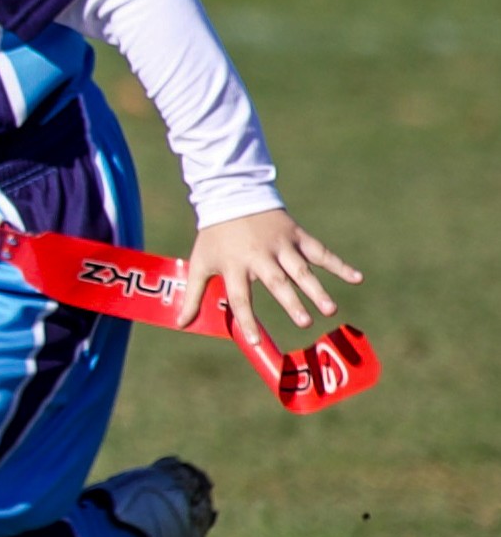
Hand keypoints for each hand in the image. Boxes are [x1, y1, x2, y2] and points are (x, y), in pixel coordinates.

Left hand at [186, 208, 361, 338]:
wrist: (233, 196)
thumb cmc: (215, 237)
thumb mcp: (199, 263)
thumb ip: (193, 295)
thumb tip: (181, 324)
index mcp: (234, 266)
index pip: (240, 297)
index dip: (246, 319)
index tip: (255, 340)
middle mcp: (259, 256)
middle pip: (276, 282)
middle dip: (290, 302)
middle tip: (305, 322)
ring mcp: (281, 245)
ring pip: (301, 269)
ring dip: (317, 288)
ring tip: (330, 309)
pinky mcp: (296, 235)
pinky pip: (320, 251)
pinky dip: (339, 264)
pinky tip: (357, 278)